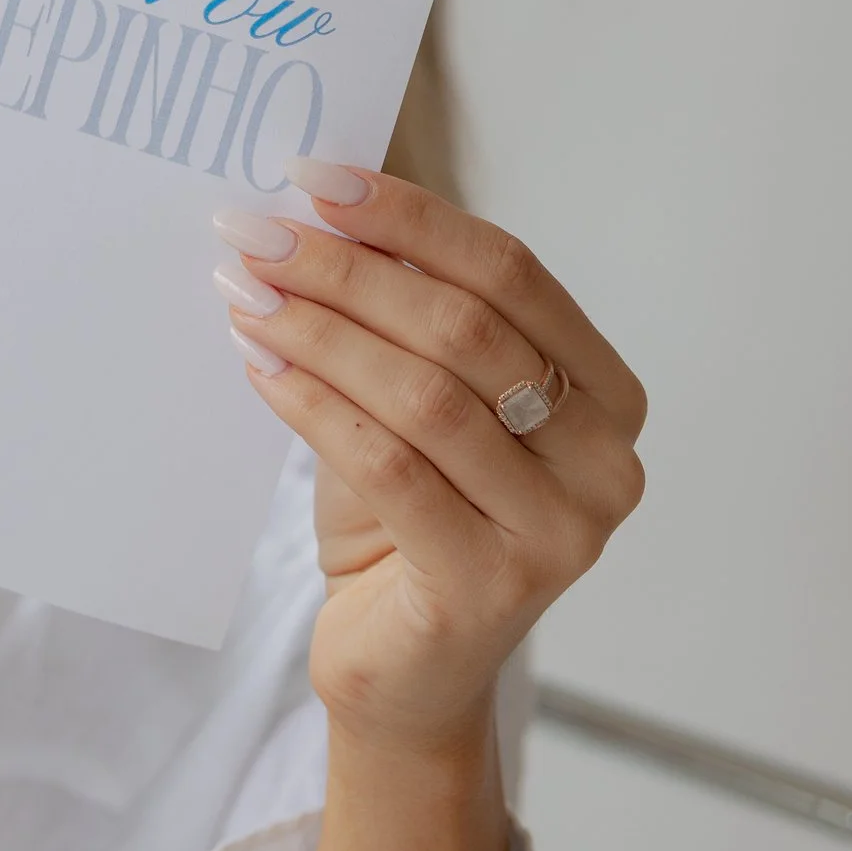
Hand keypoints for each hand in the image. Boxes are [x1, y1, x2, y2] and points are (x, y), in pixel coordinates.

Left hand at [215, 163, 647, 768]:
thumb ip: (402, 321)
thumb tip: (318, 211)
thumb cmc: (409, 524)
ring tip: (243, 292)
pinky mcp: (491, 587)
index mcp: (608, 397)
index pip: (513, 275)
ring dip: (320, 331)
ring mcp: (560, 533)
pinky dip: (314, 405)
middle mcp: (605, 463)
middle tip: (253, 233)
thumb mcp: (415, 404)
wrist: (402, 672)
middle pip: (468, 329)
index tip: (315, 178)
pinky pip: (391, 468)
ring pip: (427, 396)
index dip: (411, 218)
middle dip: (348, 271)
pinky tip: (258, 366)